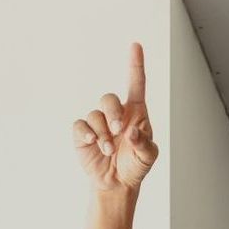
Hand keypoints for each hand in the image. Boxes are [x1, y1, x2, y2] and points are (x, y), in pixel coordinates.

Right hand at [72, 41, 159, 191]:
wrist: (117, 183)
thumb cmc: (135, 165)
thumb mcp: (148, 156)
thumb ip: (144, 143)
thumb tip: (132, 132)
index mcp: (135, 114)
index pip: (136, 85)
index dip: (135, 65)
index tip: (135, 45)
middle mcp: (115, 114)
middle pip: (109, 98)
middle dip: (113, 113)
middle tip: (118, 131)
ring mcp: (98, 123)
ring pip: (95, 114)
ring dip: (103, 133)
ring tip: (109, 150)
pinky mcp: (83, 133)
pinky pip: (81, 125)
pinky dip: (86, 133)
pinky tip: (92, 142)